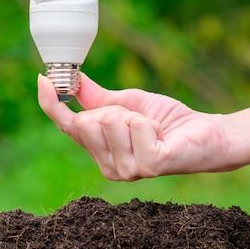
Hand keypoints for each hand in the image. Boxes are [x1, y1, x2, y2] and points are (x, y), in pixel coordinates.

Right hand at [38, 74, 235, 180]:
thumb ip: (97, 98)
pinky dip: (149, 121)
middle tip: (137, 118)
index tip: (43, 78)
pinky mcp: (148, 166)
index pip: (66, 126)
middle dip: (112, 109)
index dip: (51, 103)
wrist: (206, 133)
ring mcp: (127, 170)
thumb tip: (73, 80)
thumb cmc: (166, 121)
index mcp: (99, 150)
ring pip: (109, 121)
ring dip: (134, 115)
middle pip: (85, 122)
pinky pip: (135, 125)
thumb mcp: (126, 104)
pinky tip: (161, 135)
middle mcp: (107, 166)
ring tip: (151, 128)